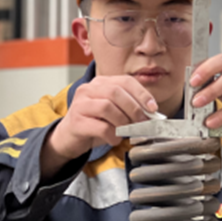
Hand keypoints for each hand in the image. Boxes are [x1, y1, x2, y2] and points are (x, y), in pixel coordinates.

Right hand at [40, 76, 156, 179]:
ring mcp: (80, 105)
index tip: (153, 108)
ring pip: (107, 107)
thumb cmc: (93, 124)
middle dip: (134, 109)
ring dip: (123, 122)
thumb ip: (129, 108)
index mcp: (100, 83)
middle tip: (142, 122)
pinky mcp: (76, 122)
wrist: (69, 138)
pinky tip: (114, 139)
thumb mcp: (113, 112)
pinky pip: (100, 127)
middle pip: (116, 92)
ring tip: (126, 132)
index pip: (125, 81)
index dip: (142, 94)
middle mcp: (88, 89)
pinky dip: (112, 135)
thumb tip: (151, 114)